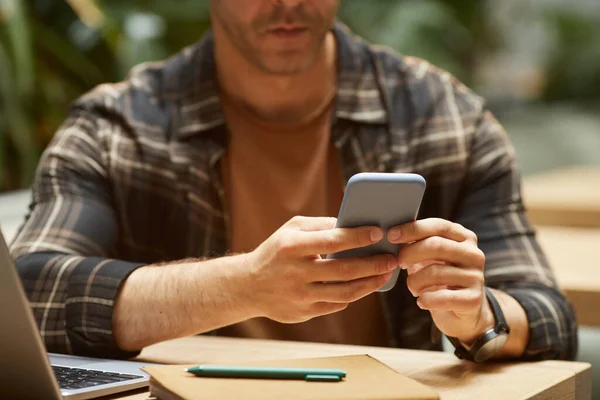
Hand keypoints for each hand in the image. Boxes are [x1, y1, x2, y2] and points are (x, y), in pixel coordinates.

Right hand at [245, 216, 396, 322]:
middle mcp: (295, 272)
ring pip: (344, 293)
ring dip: (370, 284)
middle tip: (392, 259)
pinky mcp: (303, 313)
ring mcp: (300, 296)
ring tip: (385, 274)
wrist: (247, 286)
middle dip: (373, 264)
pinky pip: (336, 305)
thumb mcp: (291, 229)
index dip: (359, 237)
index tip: (379, 233)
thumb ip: (320, 225)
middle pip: (344, 270)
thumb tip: (352, 225)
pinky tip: (364, 285)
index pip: (333, 241)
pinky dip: (352, 294)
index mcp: (292, 246)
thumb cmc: (275, 251)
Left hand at [387, 218, 493, 343]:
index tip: (391, 235)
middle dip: (410, 253)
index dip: (413, 229)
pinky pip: (442, 297)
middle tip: (399, 262)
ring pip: (436, 272)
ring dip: (415, 281)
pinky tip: (421, 301)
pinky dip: (425, 299)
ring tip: (412, 286)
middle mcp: (474, 254)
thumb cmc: (439, 278)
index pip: (438, 226)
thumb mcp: (430, 257)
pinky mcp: (473, 299)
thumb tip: (393, 235)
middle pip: (436, 245)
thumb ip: (418, 243)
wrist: (461, 311)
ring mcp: (476, 277)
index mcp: (464, 237)